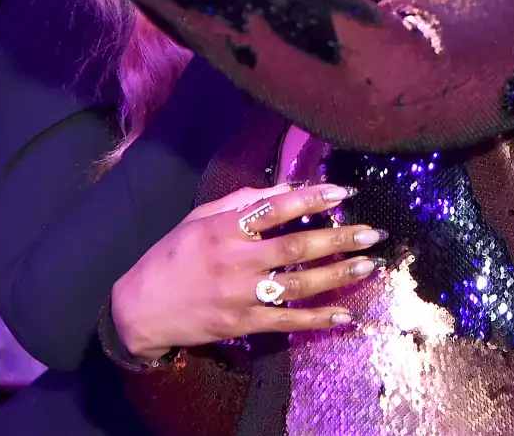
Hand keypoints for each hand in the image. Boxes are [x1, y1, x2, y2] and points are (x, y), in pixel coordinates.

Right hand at [112, 183, 384, 361]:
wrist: (141, 308)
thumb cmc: (172, 255)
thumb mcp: (199, 218)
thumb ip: (241, 202)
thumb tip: (284, 188)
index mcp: (224, 228)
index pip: (275, 208)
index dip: (311, 199)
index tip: (342, 193)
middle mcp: (235, 260)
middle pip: (296, 246)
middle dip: (338, 238)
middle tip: (372, 233)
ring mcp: (240, 295)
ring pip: (298, 284)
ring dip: (337, 275)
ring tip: (368, 265)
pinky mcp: (242, 325)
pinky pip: (286, 322)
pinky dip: (317, 320)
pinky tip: (345, 316)